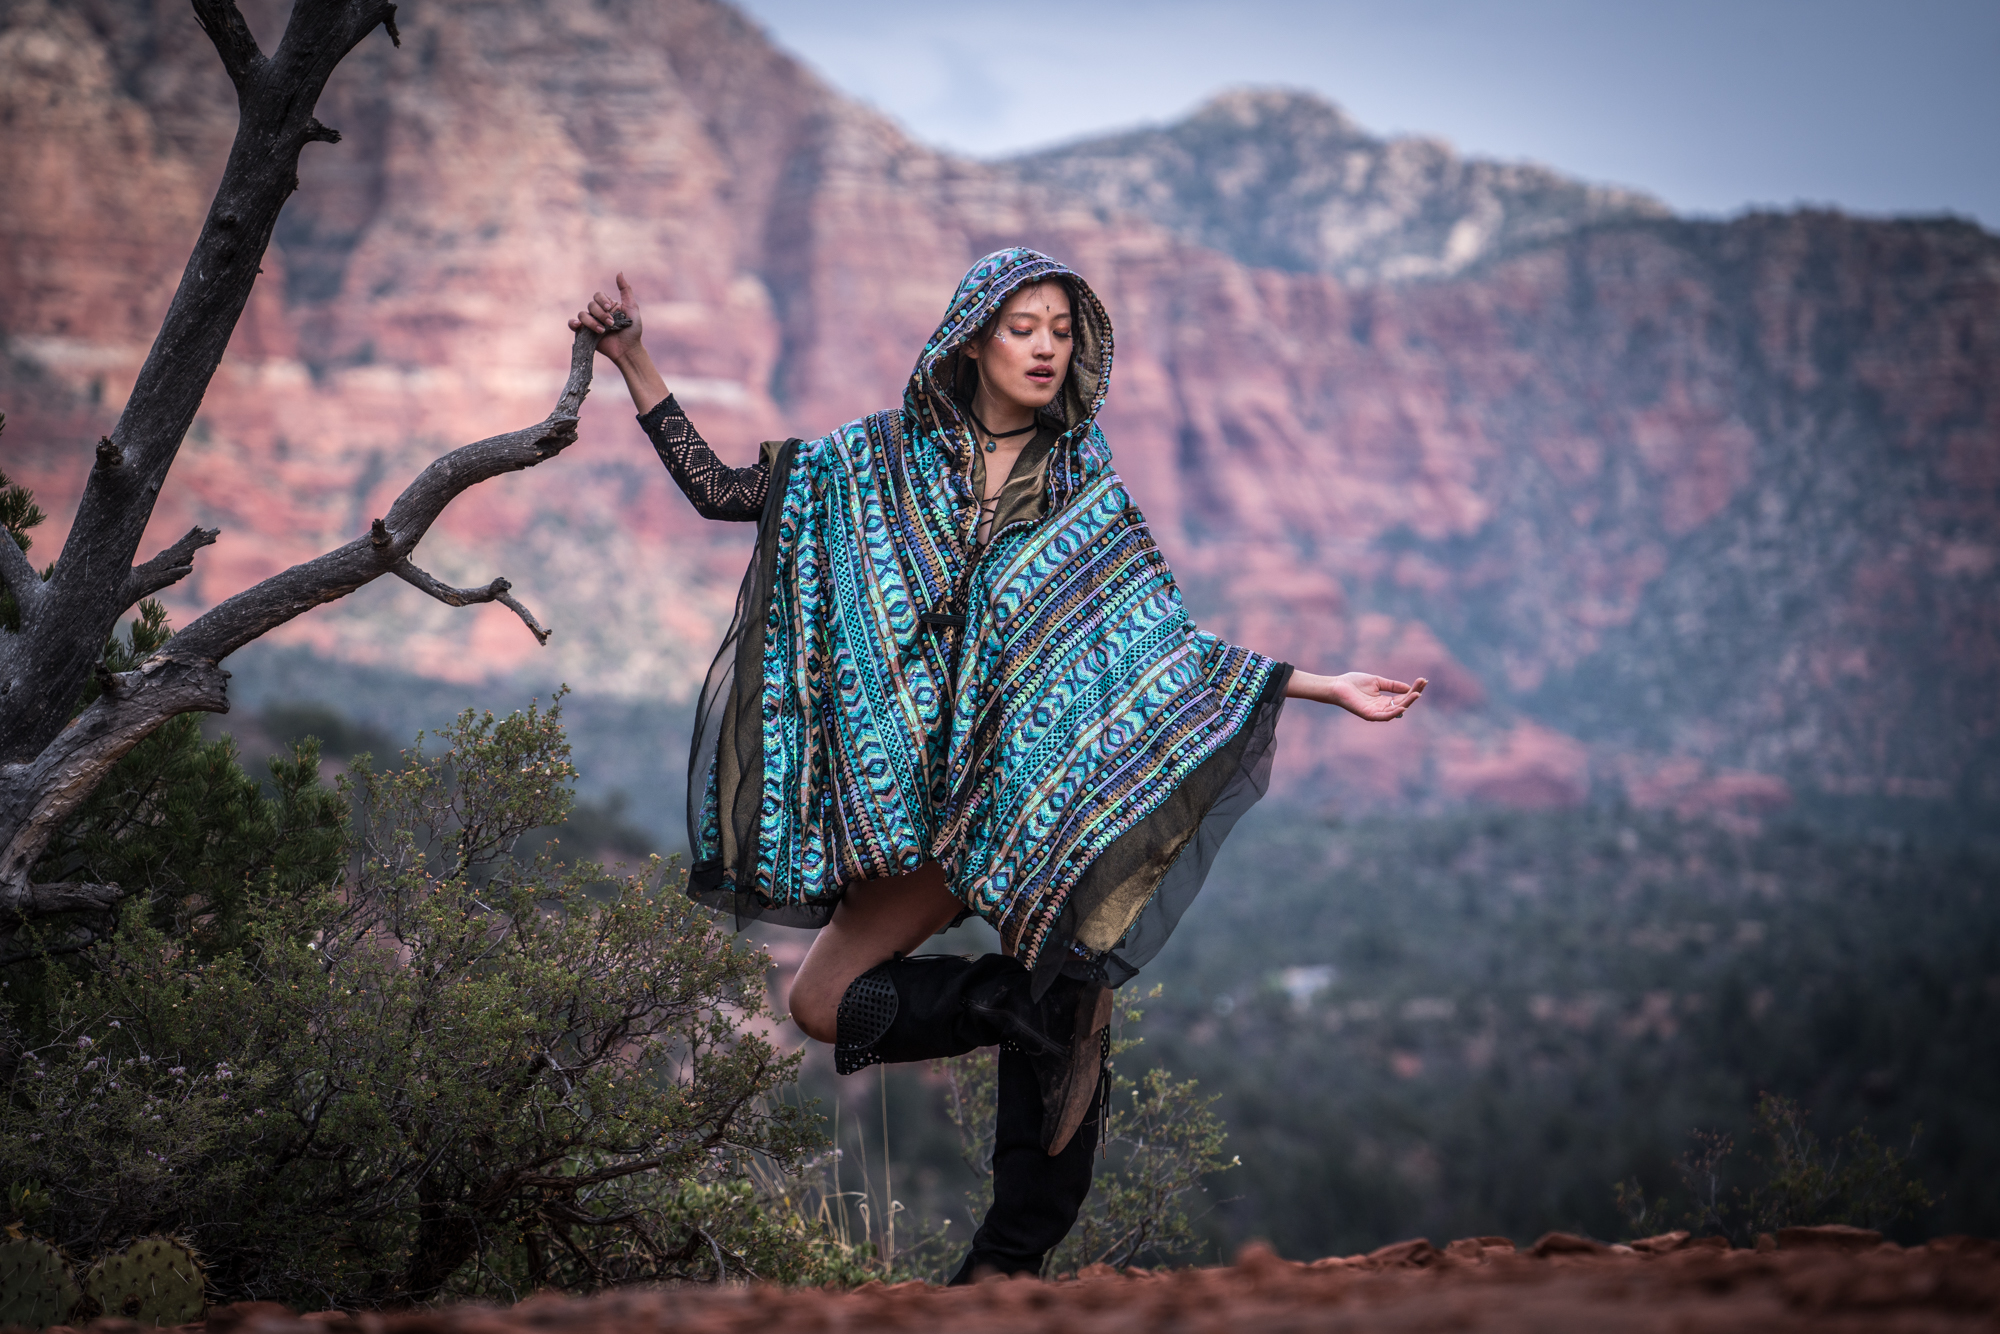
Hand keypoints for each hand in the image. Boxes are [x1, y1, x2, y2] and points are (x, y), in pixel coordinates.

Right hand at [569, 271, 643, 363]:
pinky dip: (573, 324)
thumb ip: (626, 290)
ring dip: (592, 322)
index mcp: (607, 305)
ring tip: (603, 331)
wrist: (628, 349)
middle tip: (611, 324)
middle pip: (591, 305)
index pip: (598, 295)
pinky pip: (573, 325)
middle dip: (601, 314)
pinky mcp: (585, 334)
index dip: (602, 301)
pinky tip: (579, 326)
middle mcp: (598, 313)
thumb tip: (619, 273)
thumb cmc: (633, 330)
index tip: (611, 309)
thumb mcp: (632, 308)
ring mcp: (590, 323)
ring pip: (582, 314)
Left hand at [1291, 671, 1426, 720]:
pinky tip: (1403, 707)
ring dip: (1408, 703)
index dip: (1413, 689)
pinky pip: (1384, 717)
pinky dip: (1394, 713)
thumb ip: (1391, 685)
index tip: (1423, 680)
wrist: (1337, 686)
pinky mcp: (1369, 715)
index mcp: (1384, 700)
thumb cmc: (1353, 683)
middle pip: (1402, 703)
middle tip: (1423, 684)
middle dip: (1414, 694)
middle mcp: (1382, 708)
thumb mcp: (1377, 681)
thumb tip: (1408, 687)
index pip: (1403, 697)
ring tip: (1417, 694)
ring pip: (1396, 711)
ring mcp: (1376, 713)